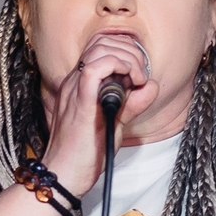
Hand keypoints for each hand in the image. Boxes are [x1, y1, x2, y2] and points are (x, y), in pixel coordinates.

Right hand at [42, 31, 157, 196]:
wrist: (64, 174)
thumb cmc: (85, 154)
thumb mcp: (115, 122)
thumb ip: (131, 102)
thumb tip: (151, 85)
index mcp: (80, 84)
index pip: (101, 47)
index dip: (126, 51)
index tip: (140, 74)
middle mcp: (74, 81)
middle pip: (102, 41)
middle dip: (130, 51)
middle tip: (142, 75)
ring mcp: (74, 88)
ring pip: (100, 48)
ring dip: (127, 57)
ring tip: (138, 78)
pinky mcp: (79, 100)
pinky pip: (96, 68)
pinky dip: (119, 66)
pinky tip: (132, 81)